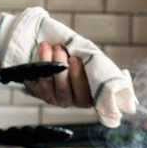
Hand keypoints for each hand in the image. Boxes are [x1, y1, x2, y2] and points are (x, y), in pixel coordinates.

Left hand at [0, 7, 135, 126]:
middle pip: (63, 89)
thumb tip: (112, 69)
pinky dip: (35, 66)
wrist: (60, 62)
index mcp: (86, 98)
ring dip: (47, 63)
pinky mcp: (38, 91)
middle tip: (60, 48)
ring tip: (49, 46)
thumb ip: (98, 68)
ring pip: (47, 84)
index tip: (75, 58)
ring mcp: (51, 98)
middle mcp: (68, 101)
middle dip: (60, 66)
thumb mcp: (93, 66)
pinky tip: (40, 51)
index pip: (82, 93)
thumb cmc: (82, 63)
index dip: (77, 76)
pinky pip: (34, 81)